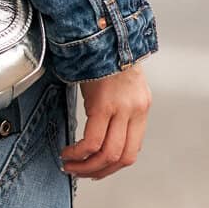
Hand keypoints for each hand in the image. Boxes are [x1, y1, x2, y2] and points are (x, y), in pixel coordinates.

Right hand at [60, 61, 150, 179]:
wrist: (102, 35)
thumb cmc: (106, 58)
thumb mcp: (121, 87)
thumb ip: (120, 110)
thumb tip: (108, 134)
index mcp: (141, 108)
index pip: (132, 150)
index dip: (113, 166)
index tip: (95, 170)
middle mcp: (135, 110)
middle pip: (122, 157)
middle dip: (99, 171)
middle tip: (80, 173)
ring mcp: (121, 109)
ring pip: (107, 153)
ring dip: (86, 166)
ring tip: (70, 165)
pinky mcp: (103, 105)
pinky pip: (92, 141)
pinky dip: (78, 152)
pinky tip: (68, 151)